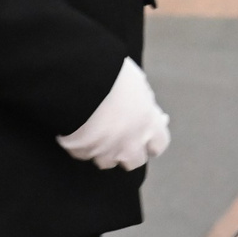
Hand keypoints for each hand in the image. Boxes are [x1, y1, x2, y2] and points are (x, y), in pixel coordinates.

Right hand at [57, 58, 171, 170]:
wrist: (81, 79)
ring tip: (95, 133)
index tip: (146, 135)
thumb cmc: (112, 74)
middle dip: (128, 152)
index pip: (159, 144)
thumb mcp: (136, 84)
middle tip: (119, 137)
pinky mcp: (81, 151)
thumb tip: (147, 109)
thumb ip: (143, 102)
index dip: (152, 141)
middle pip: (134, 161)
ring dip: (104, 151)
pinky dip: (82, 145)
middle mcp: (130, 143)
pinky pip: (83, 153)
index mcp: (148, 124)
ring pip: (107, 161)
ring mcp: (105, 151)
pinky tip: (77, 130)